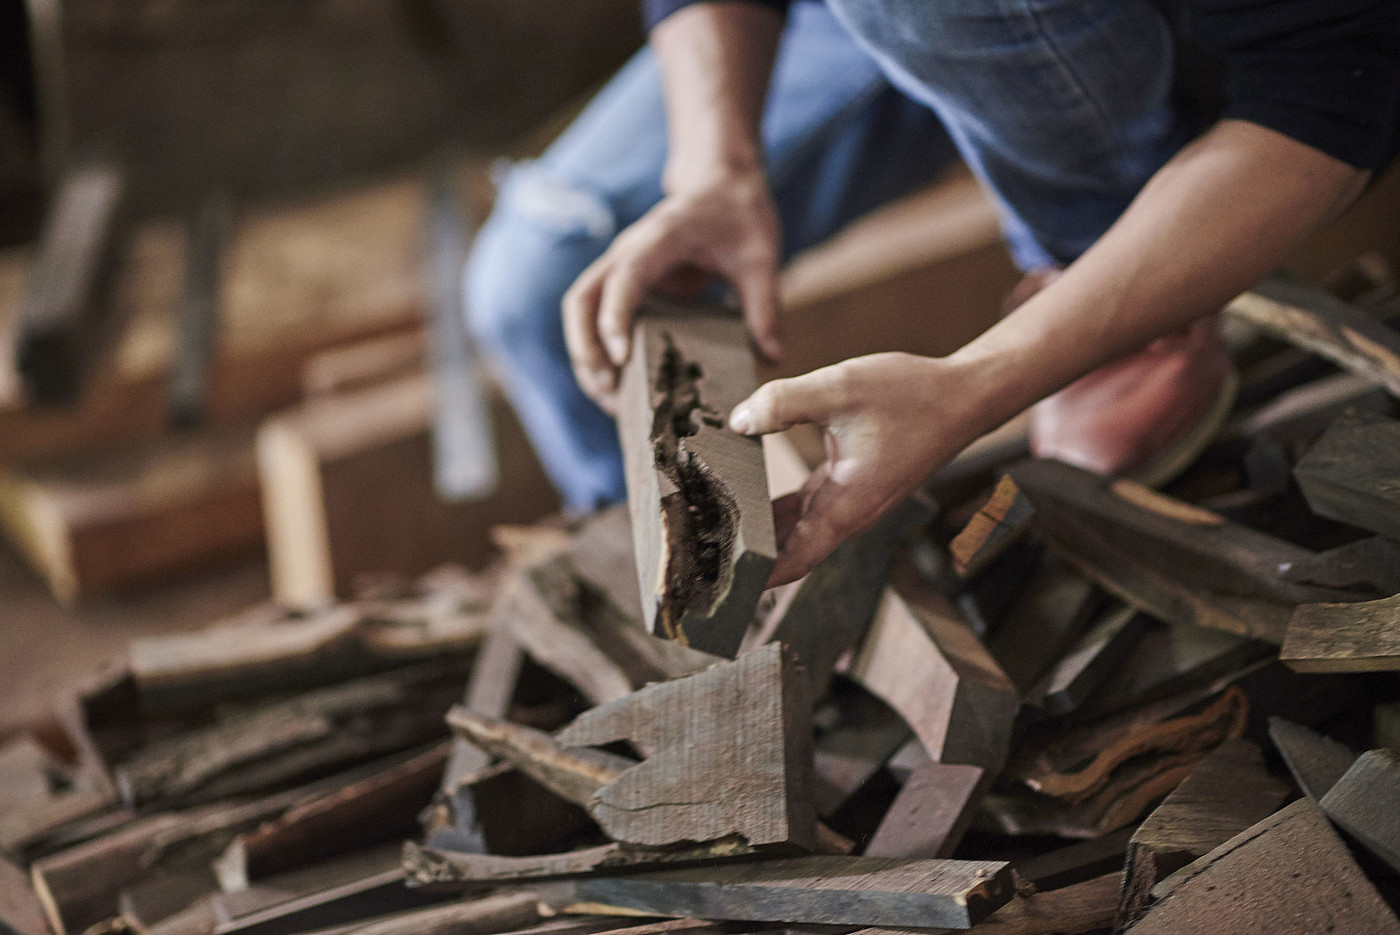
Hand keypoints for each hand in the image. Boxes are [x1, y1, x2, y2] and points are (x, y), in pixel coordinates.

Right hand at [562, 169, 782, 412]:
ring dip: (584, 354)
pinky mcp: (624, 284)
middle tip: (608, 391)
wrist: (721, 184)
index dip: (616, 317)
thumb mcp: (761, 257)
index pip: (624, 277)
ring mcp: (620, 267)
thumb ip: (765, 305)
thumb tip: (773, 358)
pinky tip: (617, 385)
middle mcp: (628, 252)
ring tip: (608, 399)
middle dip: (586, 347)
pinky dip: (597, 350)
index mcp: (659, 238)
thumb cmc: (739, 214)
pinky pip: (595, 316)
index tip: (622, 358)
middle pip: (582, 298)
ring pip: (580, 310)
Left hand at [729, 352, 981, 584]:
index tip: (717, 584)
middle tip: (695, 557)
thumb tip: (737, 421)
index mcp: (845, 507)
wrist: (963, 396)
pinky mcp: (847, 483)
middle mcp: (845, 514)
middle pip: (785, 552)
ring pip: (791, 530)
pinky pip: (802, 506)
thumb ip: (784, 403)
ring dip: (755, 532)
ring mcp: (846, 501)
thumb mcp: (841, 388)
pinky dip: (773, 506)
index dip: (753, 578)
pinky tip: (741, 493)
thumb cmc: (913, 396)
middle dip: (743, 557)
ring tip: (705, 528)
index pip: (791, 562)